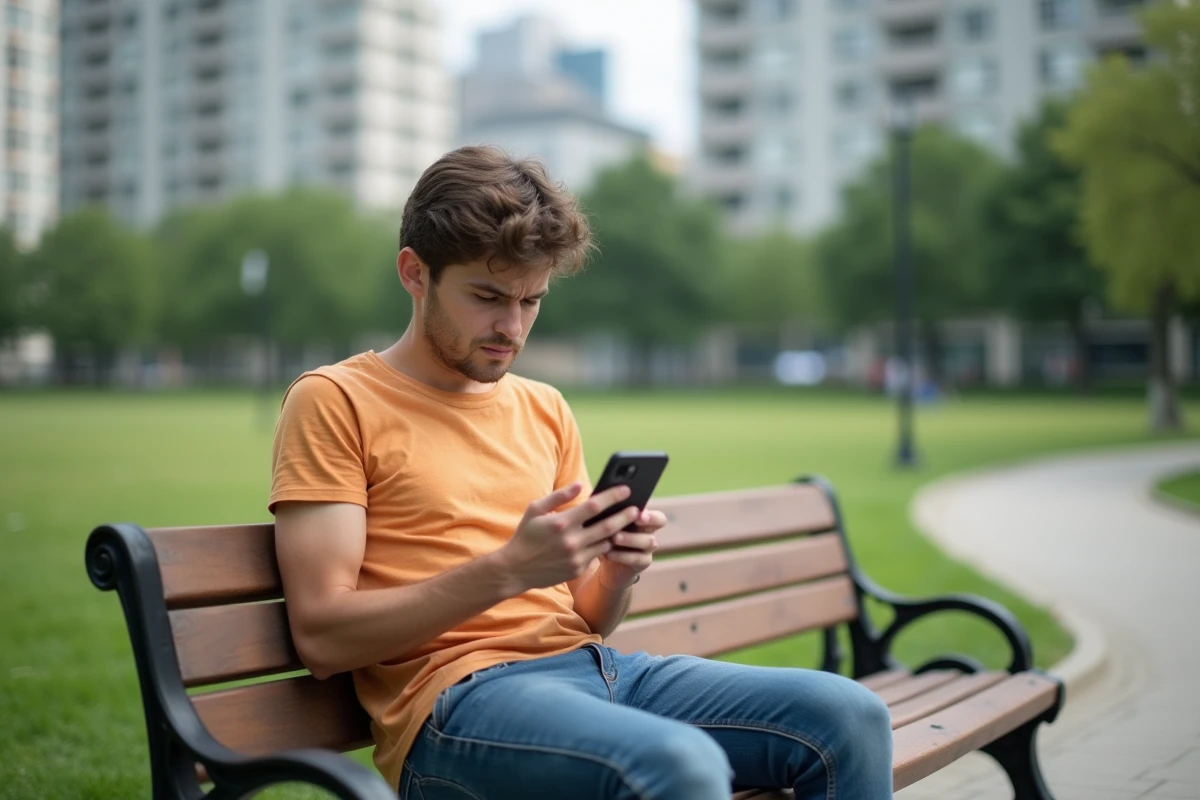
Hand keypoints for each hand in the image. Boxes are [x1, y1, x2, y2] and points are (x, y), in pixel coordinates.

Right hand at [494, 483, 641, 593]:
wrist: (515, 569)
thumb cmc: (525, 536)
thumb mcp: (535, 510)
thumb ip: (559, 496)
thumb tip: (579, 484)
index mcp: (561, 522)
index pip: (595, 506)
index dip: (613, 497)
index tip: (627, 490)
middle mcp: (571, 541)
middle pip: (608, 526)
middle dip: (625, 516)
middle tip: (638, 508)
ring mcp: (576, 557)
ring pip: (606, 542)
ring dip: (618, 533)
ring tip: (628, 523)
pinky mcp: (577, 569)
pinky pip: (597, 555)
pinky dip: (605, 545)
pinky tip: (612, 538)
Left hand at [597, 508, 666, 590]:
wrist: (603, 558)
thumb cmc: (604, 532)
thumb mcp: (606, 521)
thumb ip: (609, 510)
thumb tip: (600, 498)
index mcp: (644, 519)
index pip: (658, 516)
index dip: (651, 515)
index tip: (638, 512)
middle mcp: (649, 532)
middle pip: (658, 525)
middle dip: (648, 521)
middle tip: (635, 519)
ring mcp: (647, 549)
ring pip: (649, 542)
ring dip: (631, 538)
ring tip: (614, 537)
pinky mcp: (641, 563)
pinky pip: (637, 559)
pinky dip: (622, 556)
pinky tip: (608, 553)